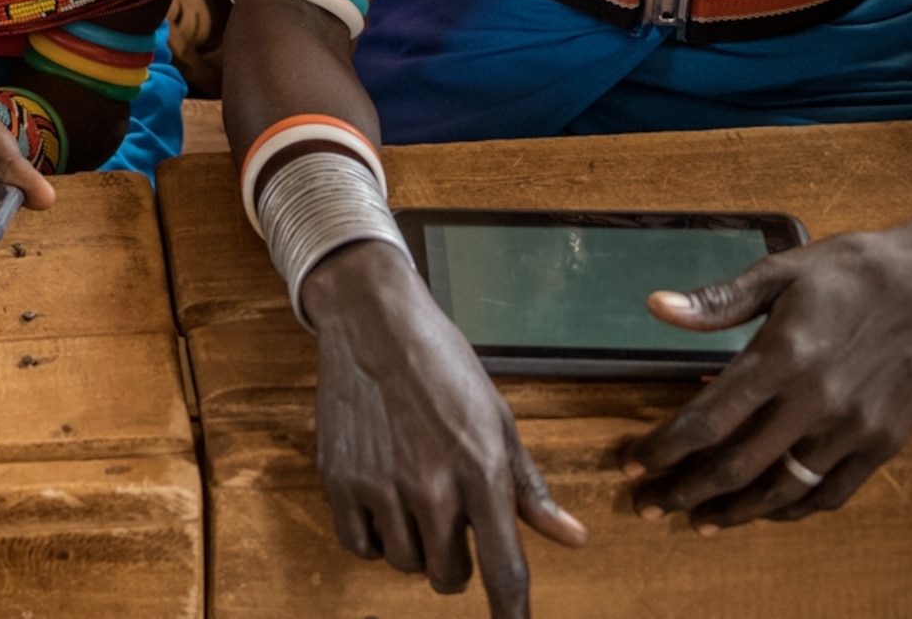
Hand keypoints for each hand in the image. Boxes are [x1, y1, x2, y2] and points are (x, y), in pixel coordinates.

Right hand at [300, 242, 586, 618]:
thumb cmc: (445, 367)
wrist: (373, 322)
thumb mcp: (498, 420)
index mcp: (481, 471)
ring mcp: (379, 486)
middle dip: (458, 562)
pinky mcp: (339, 480)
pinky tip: (383, 503)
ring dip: (416, 548)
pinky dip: (375, 538)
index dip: (512, 615)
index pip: (505, 569)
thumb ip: (529, 487)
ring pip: (406, 564)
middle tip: (452, 519)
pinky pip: (361, 547)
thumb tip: (572, 539)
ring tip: (415, 498)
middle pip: (450, 577)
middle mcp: (431, 487)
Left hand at [622, 212, 911, 530]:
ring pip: (784, 490)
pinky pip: (831, 492)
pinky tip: (765, 510)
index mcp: (783, 357)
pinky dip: (793, 508)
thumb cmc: (850, 273)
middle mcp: (818, 401)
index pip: (709, 420)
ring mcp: (854, 428)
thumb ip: (717, 301)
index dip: (665, 449)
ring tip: (699, 522)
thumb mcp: (780, 272)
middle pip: (739, 465)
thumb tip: (657, 307)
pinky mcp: (883, 442)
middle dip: (687, 491)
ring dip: (736, 512)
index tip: (634, 465)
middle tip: (650, 506)